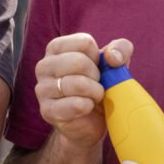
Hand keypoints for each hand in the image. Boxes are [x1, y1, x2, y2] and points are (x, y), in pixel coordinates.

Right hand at [34, 33, 130, 148]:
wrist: (92, 120)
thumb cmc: (100, 84)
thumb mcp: (116, 62)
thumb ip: (121, 48)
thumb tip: (112, 57)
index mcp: (56, 47)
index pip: (84, 43)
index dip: (99, 58)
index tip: (97, 68)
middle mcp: (44, 65)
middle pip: (79, 62)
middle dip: (97, 76)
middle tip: (97, 85)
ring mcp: (42, 89)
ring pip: (77, 83)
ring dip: (95, 92)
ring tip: (95, 96)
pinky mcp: (47, 111)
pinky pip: (76, 105)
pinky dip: (89, 106)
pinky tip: (88, 107)